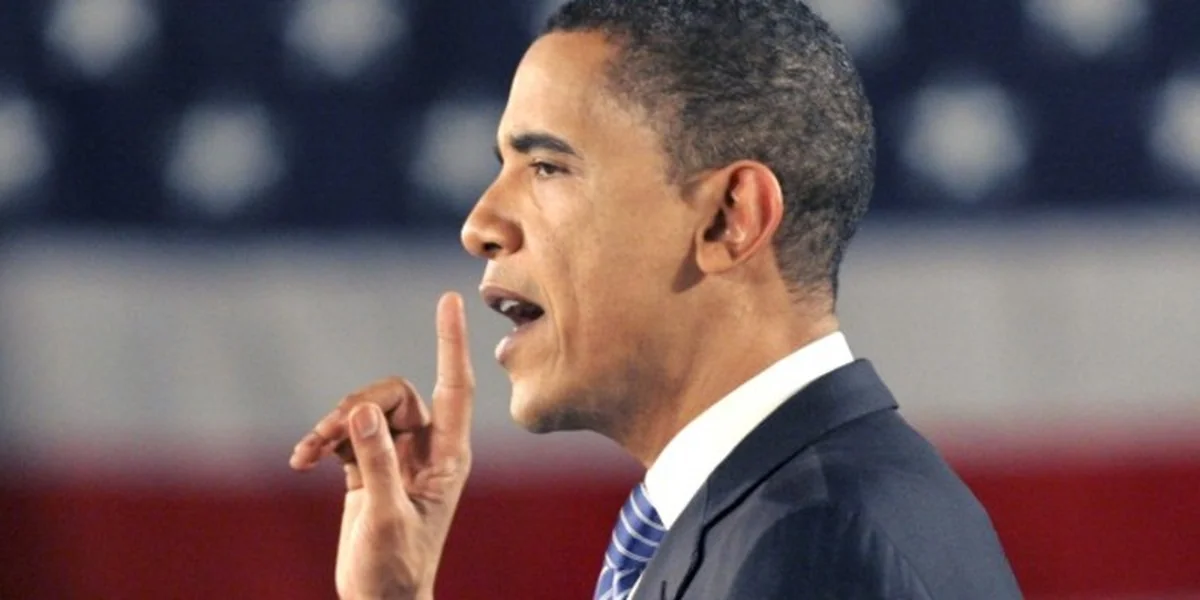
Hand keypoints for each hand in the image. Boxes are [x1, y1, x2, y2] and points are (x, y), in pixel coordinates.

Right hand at [289, 292, 474, 599]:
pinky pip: (345, 433)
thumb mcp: (386, 515)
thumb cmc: (394, 567)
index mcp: (449, 457)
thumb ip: (377, 461)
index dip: (451, 342)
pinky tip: (302, 460)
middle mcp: (427, 449)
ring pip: (365, 409)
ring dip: (332, 425)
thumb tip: (363, 409)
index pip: (455, 386)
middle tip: (327, 437)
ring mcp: (397, 455)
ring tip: (308, 454)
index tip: (449, 299)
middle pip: (393, 393)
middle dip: (356, 406)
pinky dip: (322, 440)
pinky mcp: (369, 466)